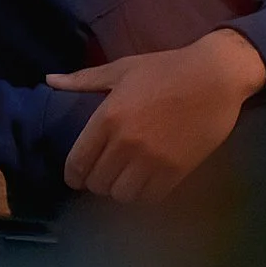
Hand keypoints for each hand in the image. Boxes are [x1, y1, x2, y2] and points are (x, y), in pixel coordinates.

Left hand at [47, 28, 265, 202]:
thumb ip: (84, 80)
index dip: (74, 176)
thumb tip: (49, 81)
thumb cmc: (167, 68)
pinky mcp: (176, 170)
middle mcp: (125, 143)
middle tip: (107, 171)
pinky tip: (148, 180)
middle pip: (98, 183)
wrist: (216, 75)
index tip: (78, 177)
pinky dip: (145, 193)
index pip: (77, 163)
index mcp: (107, 117)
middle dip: (98, 180)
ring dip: (121, 189)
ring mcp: (151, 159)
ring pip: (122, 195)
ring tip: (128, 177)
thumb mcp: (123, 69)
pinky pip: (149, 197)